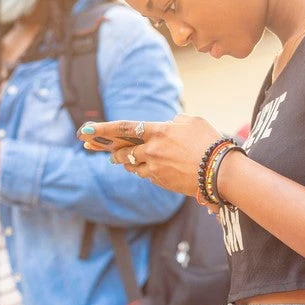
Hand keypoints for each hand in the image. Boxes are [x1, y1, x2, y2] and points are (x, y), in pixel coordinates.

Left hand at [78, 114, 222, 195]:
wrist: (220, 171)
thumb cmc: (209, 142)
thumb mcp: (192, 121)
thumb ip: (174, 122)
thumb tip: (167, 126)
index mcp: (158, 132)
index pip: (123, 129)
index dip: (102, 129)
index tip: (84, 130)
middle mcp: (152, 150)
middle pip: (123, 152)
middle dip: (113, 152)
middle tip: (107, 152)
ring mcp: (155, 168)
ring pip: (132, 167)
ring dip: (129, 163)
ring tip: (126, 160)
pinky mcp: (161, 182)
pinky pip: (146, 175)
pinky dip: (145, 171)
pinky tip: (150, 168)